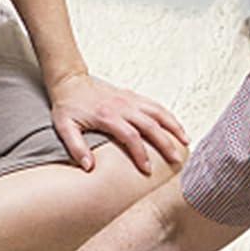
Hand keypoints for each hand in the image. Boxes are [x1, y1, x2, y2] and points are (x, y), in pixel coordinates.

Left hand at [50, 73, 187, 173]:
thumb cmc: (67, 106)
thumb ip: (76, 147)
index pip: (131, 137)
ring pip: (158, 112)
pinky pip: (155, 105)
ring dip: (173, 127)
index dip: (140, 154)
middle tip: (176, 160)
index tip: (147, 169)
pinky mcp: (132, 96)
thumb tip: (89, 167)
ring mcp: (130, 99)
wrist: (70, 81)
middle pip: (151, 125)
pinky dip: (168, 116)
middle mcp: (123, 106)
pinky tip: (176, 126)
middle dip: (165, 143)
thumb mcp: (64, 128)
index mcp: (108, 116)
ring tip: (186, 142)